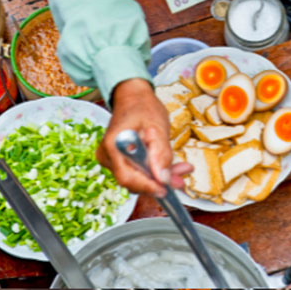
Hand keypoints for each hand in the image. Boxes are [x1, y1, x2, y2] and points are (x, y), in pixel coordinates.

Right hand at [98, 78, 191, 196]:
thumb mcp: (158, 128)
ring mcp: (111, 160)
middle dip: (159, 182)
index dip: (148, 187)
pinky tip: (170, 166)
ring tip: (182, 168)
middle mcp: (107, 156)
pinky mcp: (119, 162)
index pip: (127, 178)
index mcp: (113, 145)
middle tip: (183, 176)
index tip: (167, 190)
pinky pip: (138, 174)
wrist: (133, 99)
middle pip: (134, 181)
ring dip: (161, 177)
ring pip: (138, 179)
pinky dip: (155, 172)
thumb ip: (161, 154)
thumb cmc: (144, 108)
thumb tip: (163, 179)